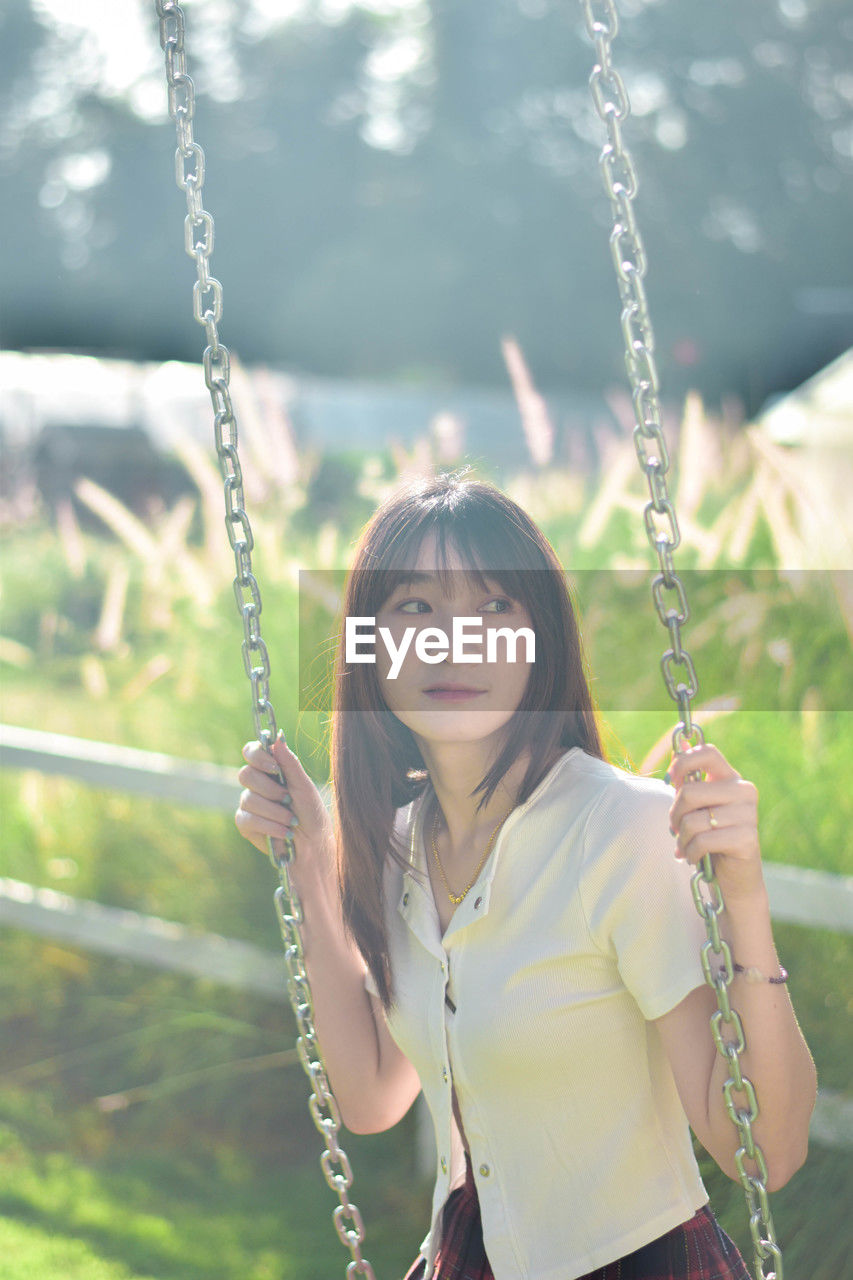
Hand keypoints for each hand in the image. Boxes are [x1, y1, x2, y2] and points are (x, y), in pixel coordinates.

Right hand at [236, 734, 334, 885]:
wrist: (313, 845)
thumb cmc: (311, 814)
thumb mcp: (305, 786)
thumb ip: (290, 763)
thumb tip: (278, 737)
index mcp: (271, 770)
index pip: (251, 752)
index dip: (258, 757)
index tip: (275, 768)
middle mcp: (257, 784)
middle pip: (245, 774)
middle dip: (269, 789)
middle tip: (288, 799)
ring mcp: (249, 804)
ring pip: (248, 799)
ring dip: (275, 811)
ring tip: (292, 821)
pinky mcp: (246, 824)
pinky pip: (248, 819)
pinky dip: (269, 826)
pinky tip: (284, 832)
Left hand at [667, 742, 764, 904]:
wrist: (736, 877)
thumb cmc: (711, 836)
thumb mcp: (698, 805)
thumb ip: (689, 778)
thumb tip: (680, 742)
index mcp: (731, 778)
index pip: (707, 752)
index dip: (682, 762)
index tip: (671, 781)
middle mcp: (744, 791)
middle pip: (689, 792)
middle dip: (674, 815)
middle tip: (676, 829)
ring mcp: (748, 815)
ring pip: (692, 820)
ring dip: (682, 838)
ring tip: (686, 845)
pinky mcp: (746, 839)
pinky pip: (702, 841)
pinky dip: (690, 852)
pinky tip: (695, 856)